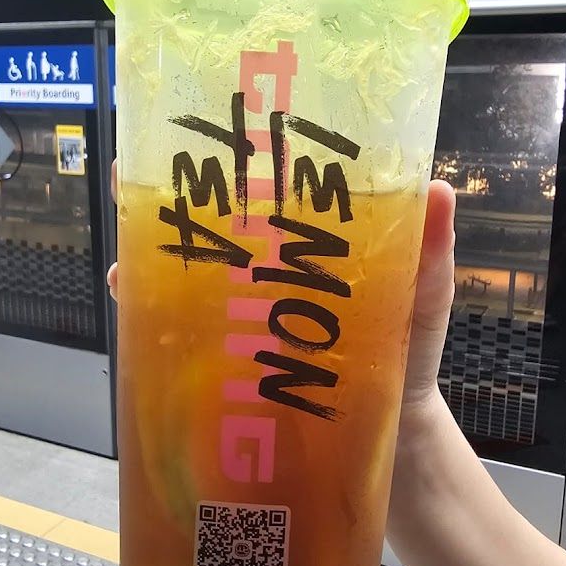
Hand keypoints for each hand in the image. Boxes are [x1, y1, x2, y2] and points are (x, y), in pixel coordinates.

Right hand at [104, 164, 456, 397]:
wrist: (395, 435)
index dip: (234, 158)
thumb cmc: (411, 353)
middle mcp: (269, 272)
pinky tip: (134, 310)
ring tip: (127, 249)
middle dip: (170, 200)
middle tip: (138, 180)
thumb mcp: (424, 297)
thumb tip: (439, 188)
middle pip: (213, 226)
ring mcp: (247, 317)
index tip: (202, 130)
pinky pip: (184, 337)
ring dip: (150, 257)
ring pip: (187, 276)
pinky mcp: (233, 364)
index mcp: (312, 246)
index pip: (266, 189)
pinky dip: (153, 320)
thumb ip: (429, 251)